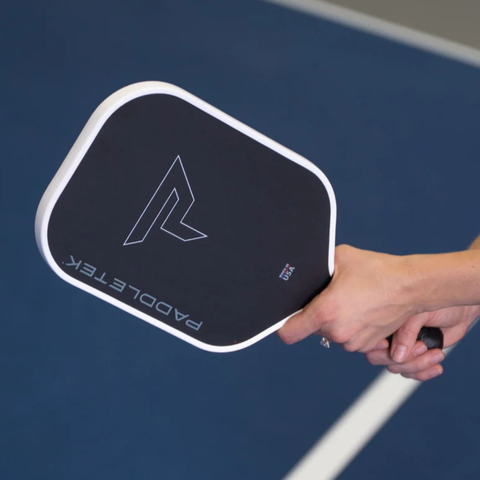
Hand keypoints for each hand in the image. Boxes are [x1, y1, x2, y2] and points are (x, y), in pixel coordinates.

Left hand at [278, 244, 421, 352]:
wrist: (411, 286)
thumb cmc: (377, 270)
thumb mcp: (340, 258)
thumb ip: (316, 268)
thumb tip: (300, 270)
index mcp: (325, 312)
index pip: (288, 333)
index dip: (282, 326)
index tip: (284, 319)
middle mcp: (338, 332)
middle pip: (312, 328)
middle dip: (317, 314)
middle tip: (333, 296)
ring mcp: (353, 342)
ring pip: (331, 332)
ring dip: (334, 321)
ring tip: (352, 301)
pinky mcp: (366, 345)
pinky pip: (347, 337)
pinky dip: (350, 326)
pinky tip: (361, 309)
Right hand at [365, 305, 479, 380]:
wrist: (459, 311)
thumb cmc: (438, 305)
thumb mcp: (420, 313)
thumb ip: (406, 332)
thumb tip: (396, 356)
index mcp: (383, 321)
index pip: (368, 341)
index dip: (374, 347)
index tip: (387, 345)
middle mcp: (388, 336)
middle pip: (378, 358)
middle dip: (403, 358)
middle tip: (422, 347)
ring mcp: (400, 348)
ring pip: (397, 368)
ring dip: (419, 364)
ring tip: (437, 353)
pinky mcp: (415, 358)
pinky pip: (412, 373)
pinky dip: (424, 373)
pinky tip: (437, 366)